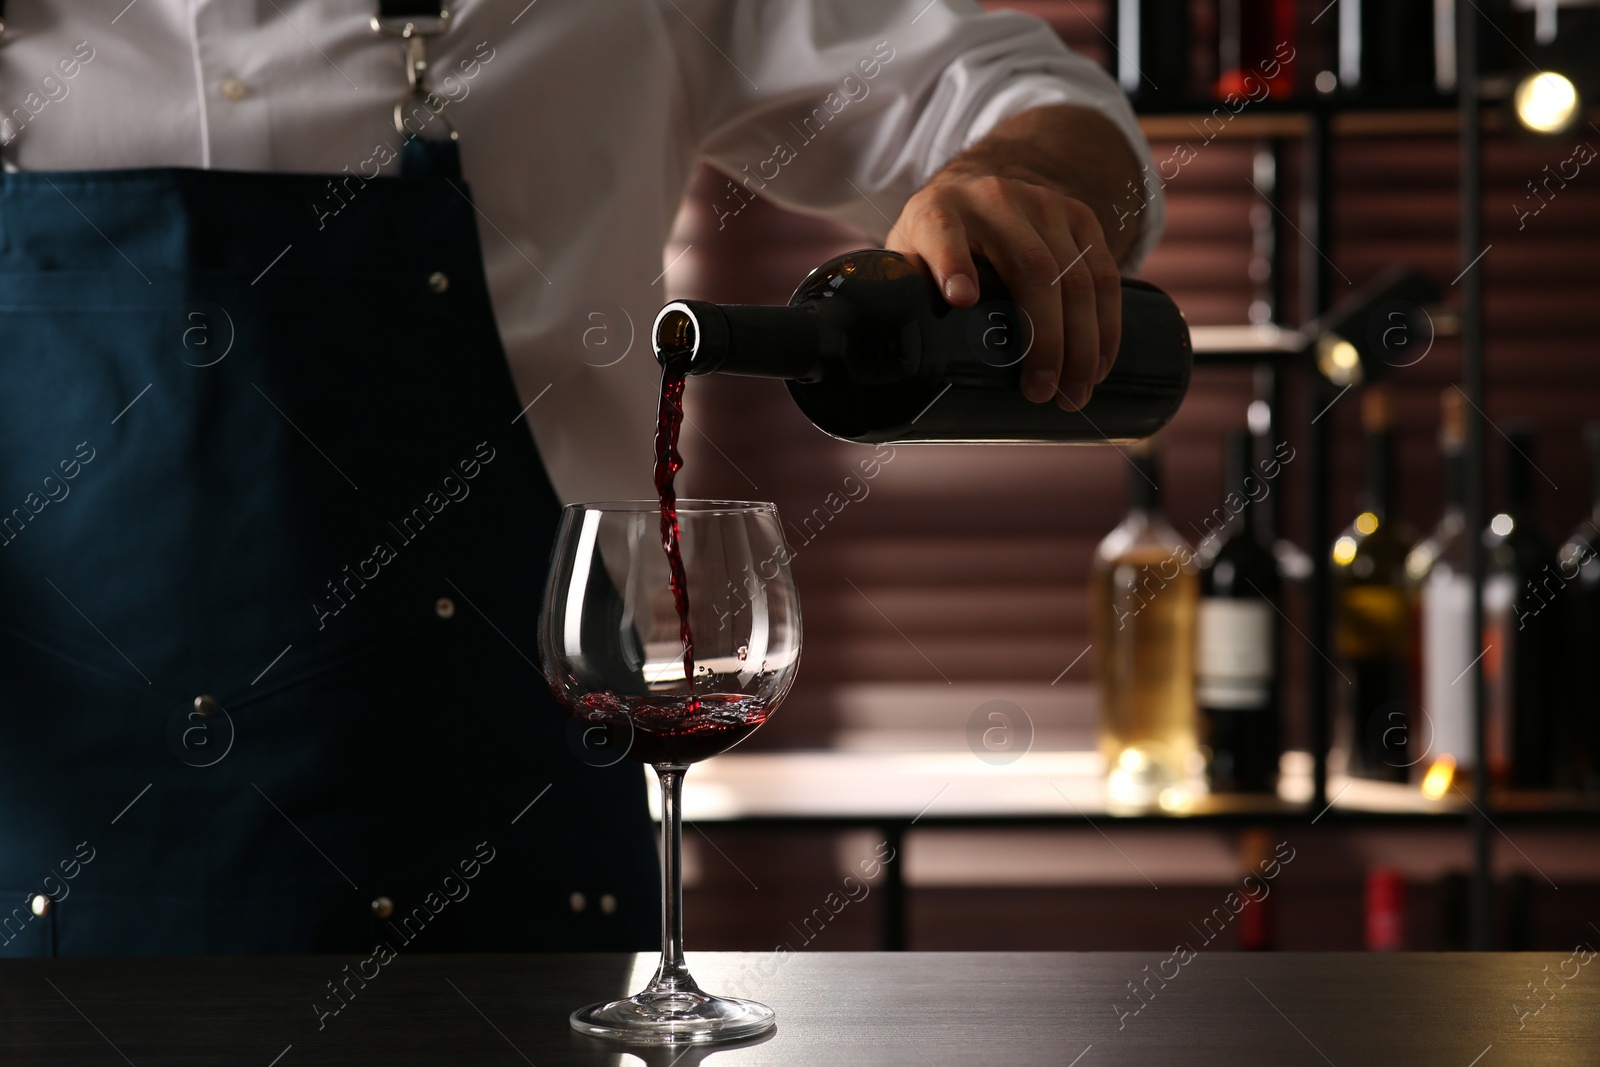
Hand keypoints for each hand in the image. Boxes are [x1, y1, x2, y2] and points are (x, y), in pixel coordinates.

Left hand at [888, 170, 1121, 410]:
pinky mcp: (1081, 217)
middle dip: (1044, 337)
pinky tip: (1099, 365)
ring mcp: (1045, 204)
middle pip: (1032, 268)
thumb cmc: (937, 240)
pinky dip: (1106, 326)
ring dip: (1082, 343)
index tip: (960, 298)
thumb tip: (896, 358)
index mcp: (939, 211)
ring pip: (1077, 276)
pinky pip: (1105, 273)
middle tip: (1041, 392)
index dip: (953, 263)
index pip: (944, 232)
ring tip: (1074, 394)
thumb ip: (904, 291)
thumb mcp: (909, 254)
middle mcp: (996, 200)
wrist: (979, 185)